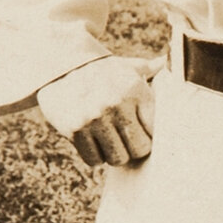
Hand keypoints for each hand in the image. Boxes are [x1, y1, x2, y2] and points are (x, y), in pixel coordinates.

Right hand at [36, 57, 157, 169]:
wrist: (58, 66)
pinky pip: (94, 160)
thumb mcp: (125, 66)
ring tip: (108, 139)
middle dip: (133, 149)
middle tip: (125, 140)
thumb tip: (163, 62)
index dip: (149, 135)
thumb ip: (149, 68)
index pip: (155, 130)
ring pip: (117, 159)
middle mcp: (117, 104)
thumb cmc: (100, 71)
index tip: (141, 132)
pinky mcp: (75, 129)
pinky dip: (95, 156)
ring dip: (114, 154)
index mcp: (135, 90)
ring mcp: (95, 118)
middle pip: (139, 150)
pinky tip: (93, 140)